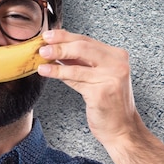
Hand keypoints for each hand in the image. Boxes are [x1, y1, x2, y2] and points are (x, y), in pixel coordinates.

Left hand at [38, 29, 139, 147]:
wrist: (122, 129)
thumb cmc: (110, 104)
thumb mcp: (99, 77)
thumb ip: (83, 63)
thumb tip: (59, 49)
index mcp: (117, 56)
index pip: (87, 41)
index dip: (66, 36)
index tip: (49, 35)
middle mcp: (117, 64)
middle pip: (83, 47)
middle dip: (60, 44)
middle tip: (43, 44)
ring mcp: (110, 78)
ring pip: (77, 64)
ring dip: (56, 58)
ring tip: (41, 57)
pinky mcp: (101, 93)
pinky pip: (75, 80)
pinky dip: (58, 73)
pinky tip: (47, 71)